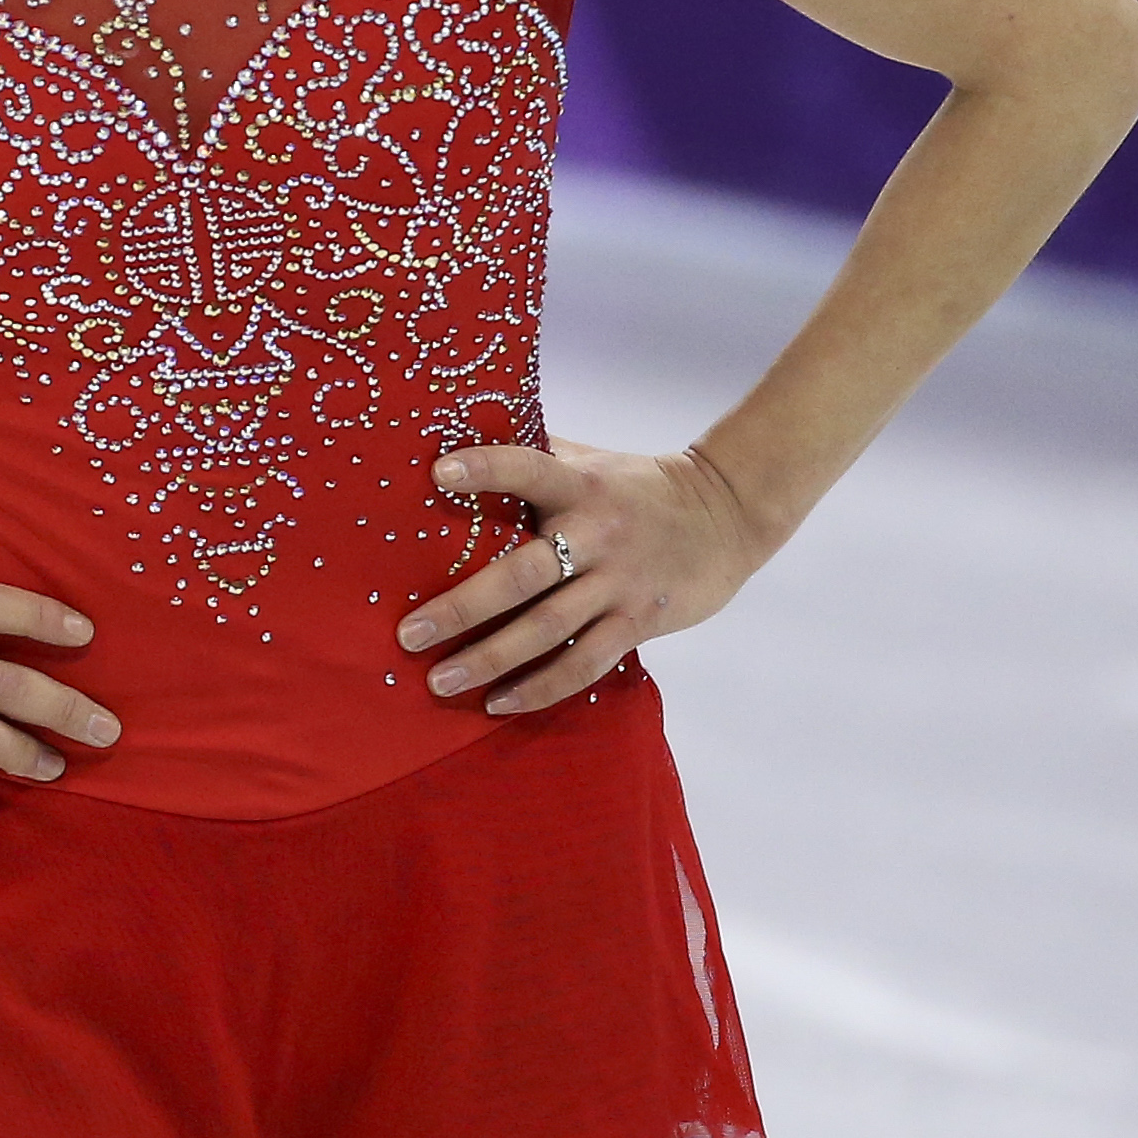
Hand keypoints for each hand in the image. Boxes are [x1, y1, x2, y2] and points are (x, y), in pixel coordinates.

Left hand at [397, 439, 768, 716]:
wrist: (728, 513)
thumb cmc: (639, 486)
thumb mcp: (592, 462)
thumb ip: (540, 455)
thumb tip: (463, 434)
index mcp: (579, 485)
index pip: (527, 467)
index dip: (485, 468)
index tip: (438, 473)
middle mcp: (596, 533)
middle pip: (522, 575)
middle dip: (462, 608)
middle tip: (408, 634)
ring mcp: (618, 582)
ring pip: (547, 629)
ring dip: (490, 658)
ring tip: (441, 680)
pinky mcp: (638, 621)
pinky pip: (584, 662)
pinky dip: (540, 687)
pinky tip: (499, 703)